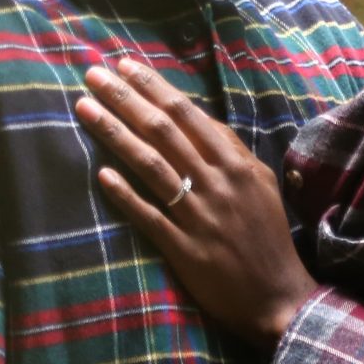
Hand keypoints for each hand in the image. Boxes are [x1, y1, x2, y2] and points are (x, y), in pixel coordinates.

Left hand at [77, 58, 319, 350]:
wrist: (278, 297)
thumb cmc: (267, 237)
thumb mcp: (260, 184)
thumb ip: (231, 151)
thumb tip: (198, 120)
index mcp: (235, 163)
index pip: (188, 113)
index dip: (154, 87)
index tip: (125, 66)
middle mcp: (216, 182)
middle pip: (163, 130)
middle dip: (126, 99)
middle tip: (93, 75)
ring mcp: (199, 216)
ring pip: (151, 165)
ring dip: (115, 134)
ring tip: (86, 109)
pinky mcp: (184, 249)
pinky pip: (150, 216)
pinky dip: (126, 194)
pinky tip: (102, 174)